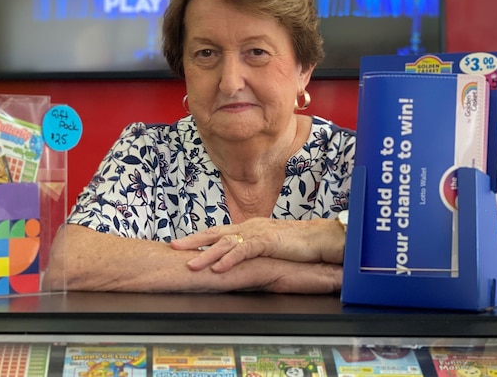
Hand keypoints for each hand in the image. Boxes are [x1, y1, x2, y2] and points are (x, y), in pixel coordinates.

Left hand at [169, 217, 344, 272]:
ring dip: (206, 254)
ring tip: (190, 265)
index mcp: (249, 228)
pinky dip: (229, 259)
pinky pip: (244, 250)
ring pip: (225, 242)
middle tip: (172, 247)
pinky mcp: (268, 241)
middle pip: (214, 233)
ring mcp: (258, 233)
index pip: (218, 232)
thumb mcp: (271, 248)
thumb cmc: (300, 245)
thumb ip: (254, 253)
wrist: (323, 239)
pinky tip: (218, 268)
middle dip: (192, 241)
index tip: (181, 245)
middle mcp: (250, 227)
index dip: (199, 238)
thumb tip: (240, 263)